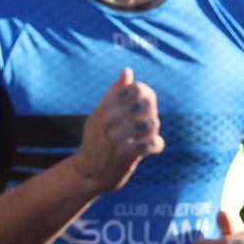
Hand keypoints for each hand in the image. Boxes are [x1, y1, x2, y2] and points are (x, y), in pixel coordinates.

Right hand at [69, 68, 161, 193]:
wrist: (87, 172)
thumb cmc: (97, 139)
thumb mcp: (101, 114)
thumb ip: (116, 92)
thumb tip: (127, 70)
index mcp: (106, 106)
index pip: (138, 88)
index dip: (147, 97)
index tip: (141, 109)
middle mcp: (109, 119)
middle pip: (147, 105)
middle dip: (151, 115)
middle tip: (143, 126)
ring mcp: (116, 137)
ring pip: (153, 124)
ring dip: (153, 132)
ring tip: (144, 137)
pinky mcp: (125, 155)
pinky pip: (154, 143)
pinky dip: (156, 146)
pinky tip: (148, 149)